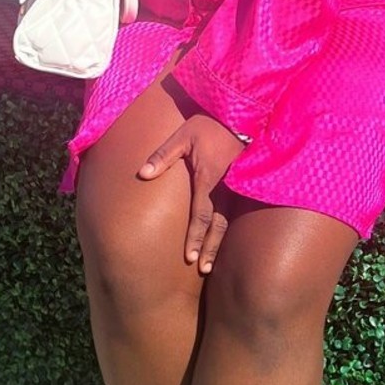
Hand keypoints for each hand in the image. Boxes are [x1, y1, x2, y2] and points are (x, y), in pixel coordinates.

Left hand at [137, 115, 247, 273]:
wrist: (242, 116)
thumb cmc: (210, 126)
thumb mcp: (184, 135)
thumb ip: (163, 156)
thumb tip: (142, 174)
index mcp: (208, 178)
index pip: (201, 214)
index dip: (195, 237)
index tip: (190, 258)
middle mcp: (225, 188)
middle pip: (217, 225)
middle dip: (209, 248)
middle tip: (203, 268)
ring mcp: (236, 188)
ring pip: (228, 222)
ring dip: (219, 244)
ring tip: (212, 265)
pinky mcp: (242, 186)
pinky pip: (235, 213)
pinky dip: (228, 231)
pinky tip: (223, 243)